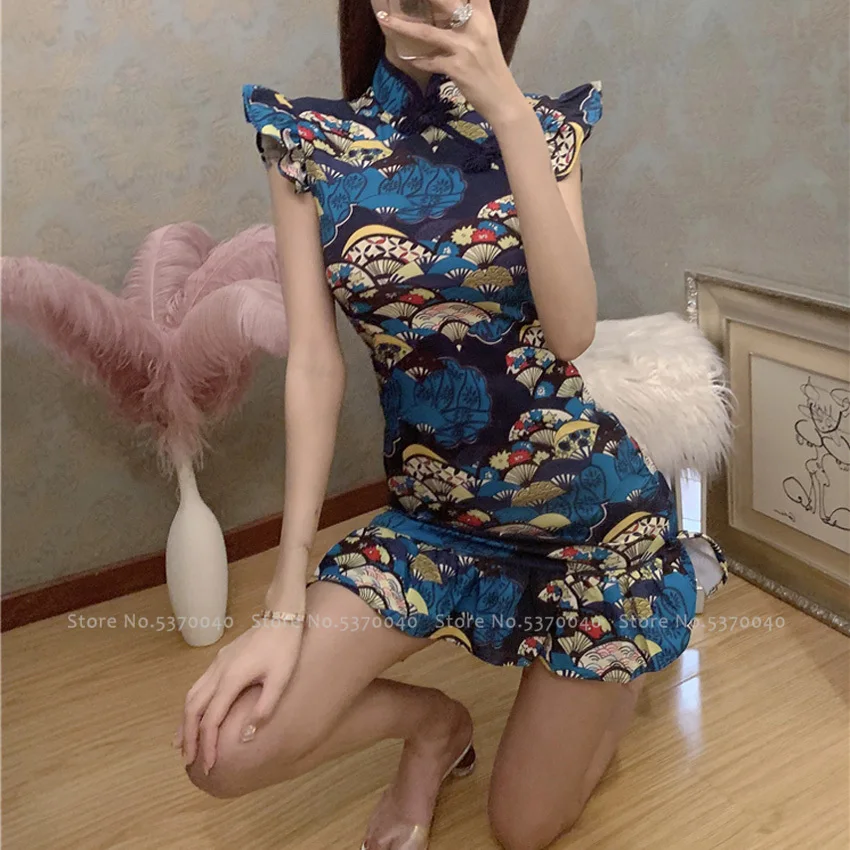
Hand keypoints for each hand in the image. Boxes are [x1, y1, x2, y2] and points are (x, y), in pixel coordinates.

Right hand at [173, 616, 302, 773]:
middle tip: (188, 761)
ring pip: (191, 696)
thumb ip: (264, 708)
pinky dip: (191, 706)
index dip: (208, 744)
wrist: (282, 617)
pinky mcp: (220, 660)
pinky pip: (198, 687)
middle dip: (189, 737)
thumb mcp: (280, 679)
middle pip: (192, 709)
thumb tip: (245, 737)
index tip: (209, 765)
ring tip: (182, 744)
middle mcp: (218, 672)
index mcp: (231, 679)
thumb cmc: (285, 648)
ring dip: (185, 721)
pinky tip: (194, 715)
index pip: (212, 719)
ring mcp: (216, 664)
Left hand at [377, 0, 526, 126]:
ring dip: (402, 26)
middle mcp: (475, 27)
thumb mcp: (486, 38)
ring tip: (384, 21)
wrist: (503, 99)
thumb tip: (449, 14)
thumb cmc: (492, 69)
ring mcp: (465, 47)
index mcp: (483, 16)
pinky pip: (430, 61)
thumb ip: (470, 20)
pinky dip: (418, 60)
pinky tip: (409, 57)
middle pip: (444, 1)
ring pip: (427, 32)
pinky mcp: (457, 67)